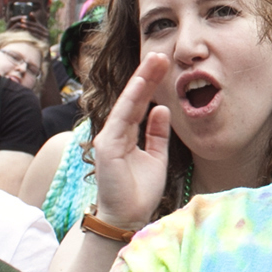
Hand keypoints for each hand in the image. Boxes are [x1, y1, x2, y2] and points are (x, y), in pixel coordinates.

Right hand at [88, 53, 174, 229]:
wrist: (128, 218)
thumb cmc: (139, 191)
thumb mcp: (156, 157)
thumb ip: (157, 133)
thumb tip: (162, 108)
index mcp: (127, 135)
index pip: (140, 103)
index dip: (151, 83)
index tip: (164, 64)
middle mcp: (115, 132)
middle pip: (133, 98)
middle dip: (147, 75)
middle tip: (161, 54)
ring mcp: (109, 138)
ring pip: (127, 103)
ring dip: (141, 81)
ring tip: (154, 61)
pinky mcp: (106, 146)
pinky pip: (121, 119)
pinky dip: (131, 100)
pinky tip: (141, 84)